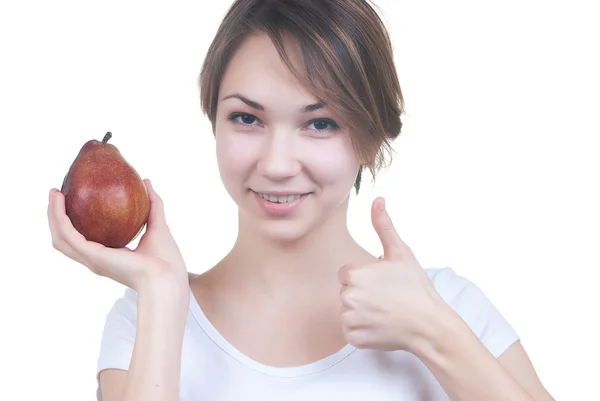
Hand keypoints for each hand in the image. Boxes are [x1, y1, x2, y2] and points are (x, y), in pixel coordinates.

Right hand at [48, 179, 187, 291]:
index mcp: (108, 255)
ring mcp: (92, 259)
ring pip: (60, 237)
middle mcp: (96, 259)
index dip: (74, 221)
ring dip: (52, 215)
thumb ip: (153, 204)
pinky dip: (59, 217)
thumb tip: (147, 181)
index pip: (83, 239)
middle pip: (65, 239)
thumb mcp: (158, 224)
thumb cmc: (166, 259)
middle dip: (56, 217)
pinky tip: (59, 200)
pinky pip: (68, 235)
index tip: (72, 198)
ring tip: (53, 193)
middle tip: (56, 193)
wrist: (168, 275)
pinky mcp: (92, 256)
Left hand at [338, 197, 444, 351]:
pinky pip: (351, 330)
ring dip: (362, 311)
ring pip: (348, 310)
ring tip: (385, 311)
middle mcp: (347, 297)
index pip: (347, 273)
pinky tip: (381, 325)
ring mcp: (350, 319)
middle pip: (346, 292)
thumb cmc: (416, 288)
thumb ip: (383, 226)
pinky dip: (363, 329)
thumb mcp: (401, 253)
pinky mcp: (353, 338)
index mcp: (354, 275)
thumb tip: (377, 199)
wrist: (429, 325)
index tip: (382, 284)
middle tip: (386, 298)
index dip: (365, 277)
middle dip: (362, 294)